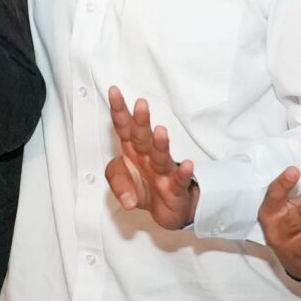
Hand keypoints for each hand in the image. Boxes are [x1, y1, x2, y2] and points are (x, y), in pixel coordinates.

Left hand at [103, 88, 198, 229]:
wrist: (166, 209)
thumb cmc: (144, 186)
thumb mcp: (122, 184)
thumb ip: (118, 185)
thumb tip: (127, 200)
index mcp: (132, 150)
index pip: (124, 127)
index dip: (119, 111)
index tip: (114, 91)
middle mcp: (147, 157)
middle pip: (142, 137)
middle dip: (141, 121)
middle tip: (141, 104)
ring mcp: (162, 172)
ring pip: (160, 156)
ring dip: (160, 144)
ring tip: (160, 132)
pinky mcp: (175, 188)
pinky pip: (179, 180)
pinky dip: (183, 173)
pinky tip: (187, 165)